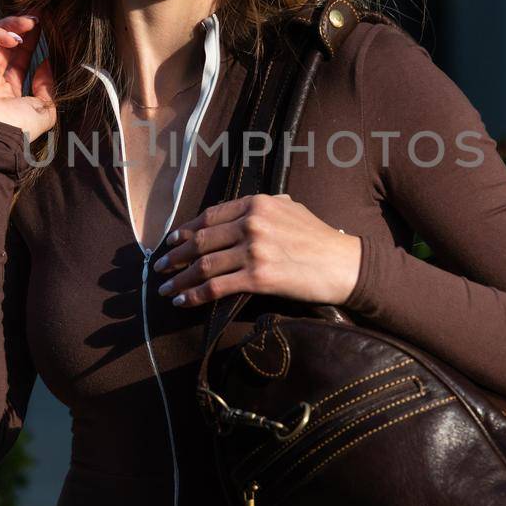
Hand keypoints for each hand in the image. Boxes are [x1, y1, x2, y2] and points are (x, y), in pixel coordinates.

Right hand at [0, 14, 56, 142]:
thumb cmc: (20, 127)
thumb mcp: (44, 107)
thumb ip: (47, 84)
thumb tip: (46, 62)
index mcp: (4, 88)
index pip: (17, 57)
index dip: (30, 39)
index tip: (45, 24)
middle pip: (3, 43)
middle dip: (20, 27)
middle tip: (38, 15)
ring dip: (10, 26)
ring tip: (30, 23)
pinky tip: (14, 38)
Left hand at [153, 192, 361, 307]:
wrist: (345, 264)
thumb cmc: (321, 239)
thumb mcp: (292, 209)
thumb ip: (266, 207)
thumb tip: (245, 210)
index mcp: (257, 203)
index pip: (210, 216)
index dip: (186, 230)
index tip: (171, 241)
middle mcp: (253, 222)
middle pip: (201, 240)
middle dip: (175, 256)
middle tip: (160, 267)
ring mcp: (255, 249)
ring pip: (204, 265)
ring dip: (180, 279)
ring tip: (166, 288)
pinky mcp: (259, 277)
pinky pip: (217, 286)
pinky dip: (195, 295)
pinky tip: (183, 301)